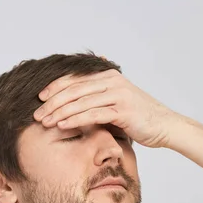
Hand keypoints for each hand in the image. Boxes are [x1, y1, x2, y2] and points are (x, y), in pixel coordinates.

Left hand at [33, 69, 180, 147]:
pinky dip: (74, 120)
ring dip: (59, 112)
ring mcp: (118, 94)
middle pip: (74, 89)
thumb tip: (78, 104)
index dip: (55, 87)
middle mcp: (112, 81)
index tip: (39, 98)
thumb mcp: (117, 103)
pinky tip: (61, 125)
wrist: (166, 126)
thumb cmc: (140, 118)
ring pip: (81, 101)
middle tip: (36, 113)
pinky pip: (92, 114)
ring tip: (44, 121)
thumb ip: (99, 99)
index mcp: (109, 76)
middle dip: (52, 102)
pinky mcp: (122, 110)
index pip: (75, 79)